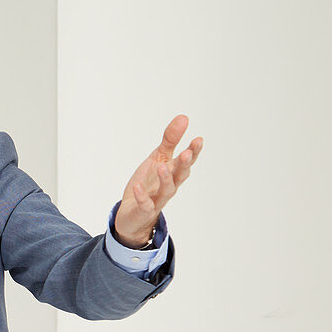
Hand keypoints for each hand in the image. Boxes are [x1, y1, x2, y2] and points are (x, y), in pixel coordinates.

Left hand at [114, 114, 202, 247]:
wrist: (132, 214)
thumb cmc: (148, 183)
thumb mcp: (158, 158)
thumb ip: (170, 140)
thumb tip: (184, 117)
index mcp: (173, 173)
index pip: (186, 161)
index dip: (193, 152)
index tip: (198, 139)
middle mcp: (169, 186)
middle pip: (180, 176)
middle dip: (183, 165)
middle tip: (186, 153)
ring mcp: (157, 199)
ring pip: (166, 190)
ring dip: (165, 178)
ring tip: (161, 166)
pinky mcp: (144, 211)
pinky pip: (145, 205)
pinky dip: (142, 197)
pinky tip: (137, 187)